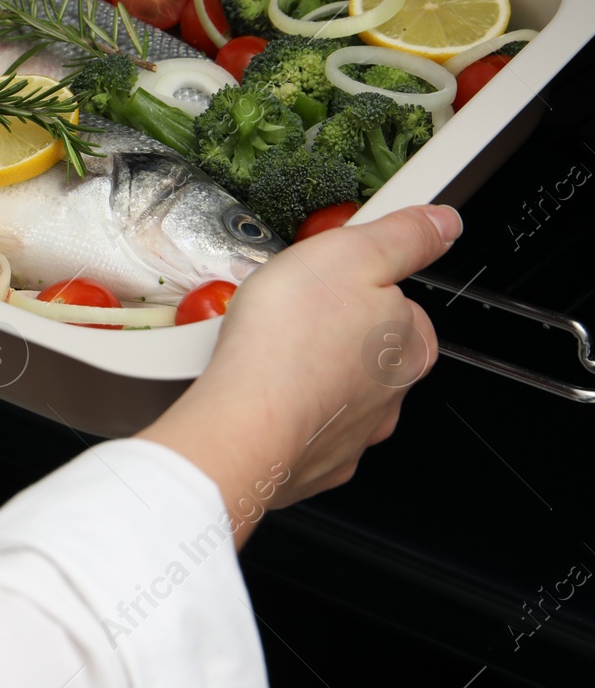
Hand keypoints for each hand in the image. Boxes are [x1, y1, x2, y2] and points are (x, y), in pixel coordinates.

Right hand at [140, 204, 461, 546]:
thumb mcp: (353, 255)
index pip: (404, 307)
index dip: (365, 287)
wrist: (244, 421)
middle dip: (336, 335)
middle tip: (290, 315)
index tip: (332, 280)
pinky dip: (284, 415)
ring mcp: (350, 437)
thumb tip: (444, 223)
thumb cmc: (290, 342)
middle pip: (370, 354)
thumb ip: (404, 237)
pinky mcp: (310, 465)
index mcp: (409, 347)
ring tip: (265, 354)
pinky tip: (257, 395)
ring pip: (336, 396)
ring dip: (310, 376)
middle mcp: (389, 399)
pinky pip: (301, 432)